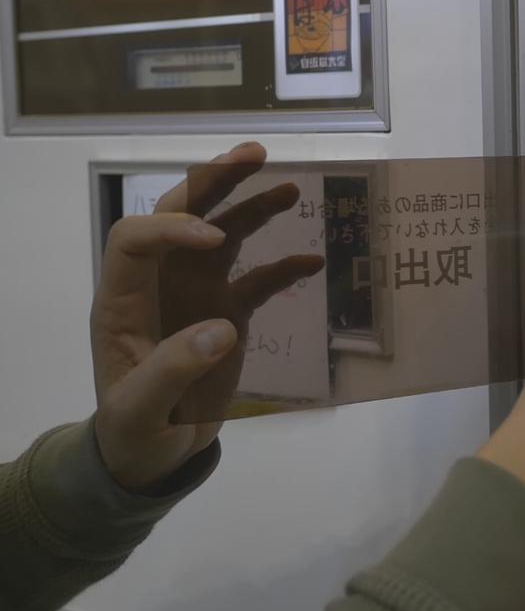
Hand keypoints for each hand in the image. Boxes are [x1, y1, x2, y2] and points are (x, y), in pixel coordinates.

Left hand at [90, 143, 323, 491]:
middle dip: (214, 182)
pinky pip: (257, 279)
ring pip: (222, 235)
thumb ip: (172, 369)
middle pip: (180, 214)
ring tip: (291, 185)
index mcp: (124, 298)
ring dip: (252, 206)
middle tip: (254, 155)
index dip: (173, 228)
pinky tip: (314, 259)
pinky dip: (284, 266)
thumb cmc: (135, 432)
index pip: (137, 238)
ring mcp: (195, 294)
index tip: (215, 241)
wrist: (153, 454)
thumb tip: (220, 329)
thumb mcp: (140, 411)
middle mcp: (160, 283)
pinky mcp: (227, 313)